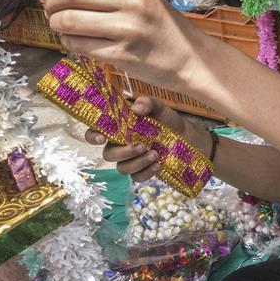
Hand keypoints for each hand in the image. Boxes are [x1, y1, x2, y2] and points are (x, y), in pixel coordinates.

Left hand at [42, 0, 205, 91]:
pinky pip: (80, 46)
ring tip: (58, 27)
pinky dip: (69, 43)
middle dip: (51, 5)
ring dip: (56, 25)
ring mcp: (127, 28)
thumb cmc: (164, 29)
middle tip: (48, 11)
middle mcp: (131, 1)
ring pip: (70, 21)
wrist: (192, 58)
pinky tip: (73, 43)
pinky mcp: (122, 54)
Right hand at [85, 95, 210, 181]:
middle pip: (108, 155)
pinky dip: (147, 172)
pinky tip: (158, 164)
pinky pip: (137, 178)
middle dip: (123, 152)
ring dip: (138, 162)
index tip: (103, 138)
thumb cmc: (166, 119)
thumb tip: (136, 108)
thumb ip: (147, 103)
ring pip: (122, 168)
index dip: (93, 136)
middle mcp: (120, 145)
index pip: (95, 132)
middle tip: (141, 146)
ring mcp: (130, 160)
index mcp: (117, 128)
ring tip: (155, 153)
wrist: (185, 136)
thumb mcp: (159, 107)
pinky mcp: (142, 171)